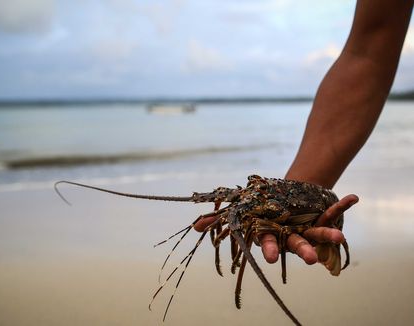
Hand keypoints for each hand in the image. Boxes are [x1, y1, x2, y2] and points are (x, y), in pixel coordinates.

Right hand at [193, 194, 358, 264]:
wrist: (282, 196)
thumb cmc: (257, 205)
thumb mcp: (237, 208)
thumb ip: (217, 219)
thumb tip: (194, 227)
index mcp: (268, 233)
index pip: (266, 243)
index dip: (267, 249)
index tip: (269, 256)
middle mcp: (287, 234)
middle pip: (294, 244)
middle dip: (300, 251)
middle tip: (308, 259)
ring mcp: (305, 227)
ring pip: (315, 234)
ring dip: (326, 237)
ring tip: (339, 237)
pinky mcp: (318, 218)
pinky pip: (331, 212)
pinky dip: (342, 206)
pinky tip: (353, 197)